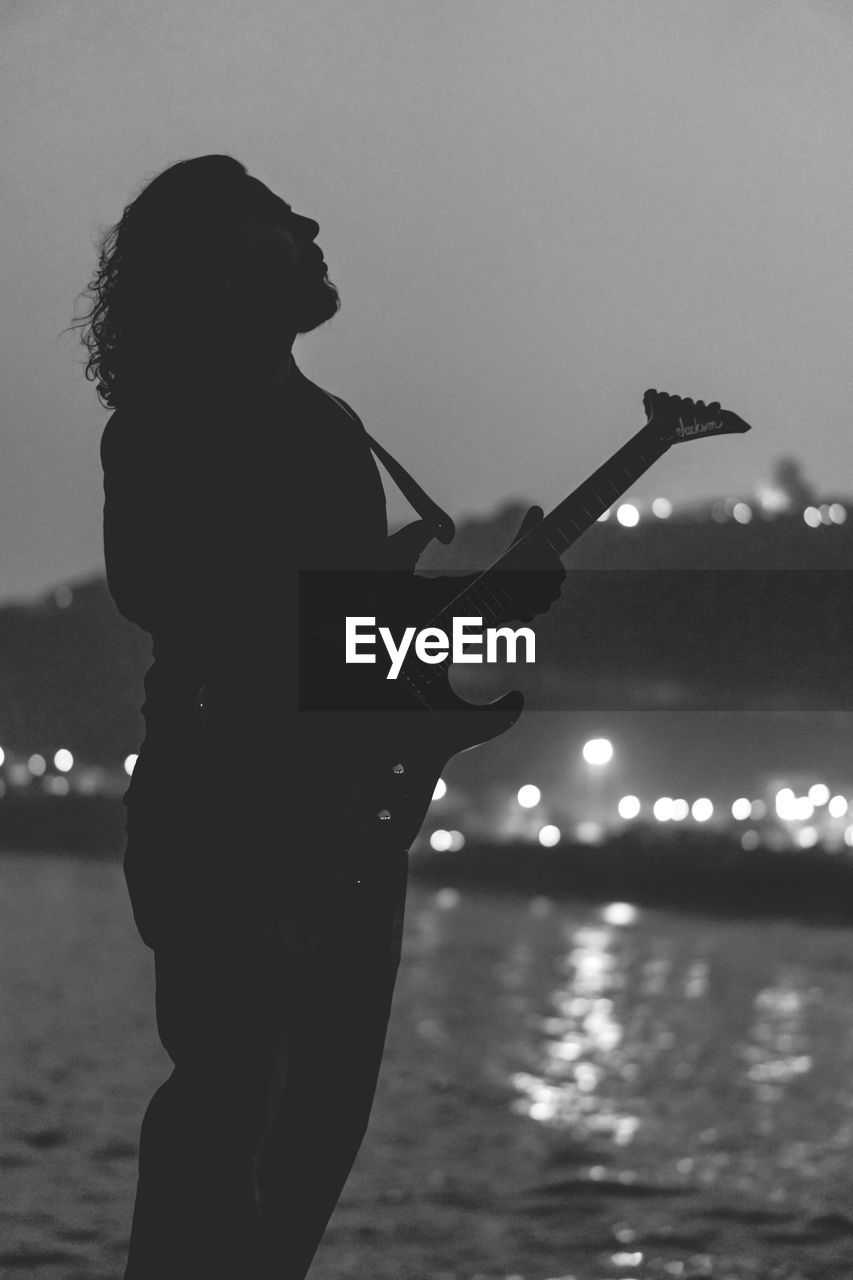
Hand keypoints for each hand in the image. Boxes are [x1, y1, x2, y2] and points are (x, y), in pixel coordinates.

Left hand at [495, 505, 565, 623]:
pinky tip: (517, 606)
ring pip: (545, 605)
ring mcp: (537, 604)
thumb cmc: (511, 563)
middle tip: (525, 574)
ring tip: (519, 589)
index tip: (539, 561)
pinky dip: (525, 613)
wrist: (494, 584)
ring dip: (534, 598)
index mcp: (549, 574)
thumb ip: (529, 528)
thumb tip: (537, 508)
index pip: (559, 574)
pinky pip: (529, 618)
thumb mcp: (520, 544)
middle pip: (554, 592)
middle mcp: (546, 591)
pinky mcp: (523, 614)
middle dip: (542, 584)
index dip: (552, 569)